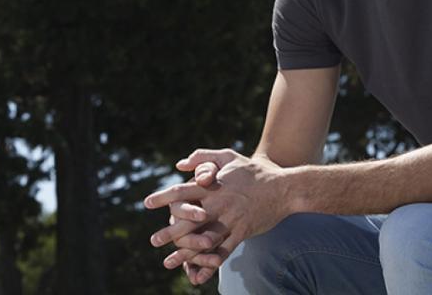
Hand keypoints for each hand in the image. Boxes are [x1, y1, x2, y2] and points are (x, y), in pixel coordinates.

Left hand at [146, 149, 290, 279]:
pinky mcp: (242, 233)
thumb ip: (203, 157)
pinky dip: (209, 265)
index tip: (147, 203)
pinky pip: (223, 253)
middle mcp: (219, 205)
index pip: (182, 191)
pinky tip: (197, 275)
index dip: (163, 197)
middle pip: (188, 220)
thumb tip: (179, 164)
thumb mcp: (229, 156)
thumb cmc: (253, 171)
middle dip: (169, 232)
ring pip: (203, 240)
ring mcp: (231, 221)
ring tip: (168, 262)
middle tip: (154, 241)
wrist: (284, 188)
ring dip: (185, 253)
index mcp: (213, 186)